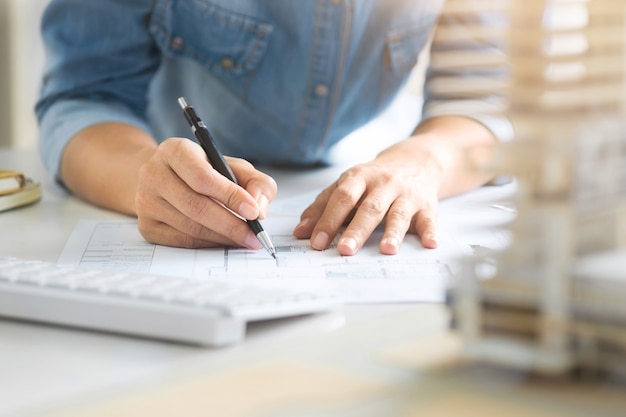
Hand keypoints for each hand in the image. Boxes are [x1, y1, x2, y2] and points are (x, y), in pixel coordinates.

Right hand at [135, 137, 276, 247]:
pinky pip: (182, 242)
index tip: (253, 212)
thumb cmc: (205, 172)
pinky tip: (223, 242)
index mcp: (175, 151)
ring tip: (244, 240)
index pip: (203, 177)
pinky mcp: (146, 225)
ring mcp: (145, 201)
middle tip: (254, 236)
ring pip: (190, 228)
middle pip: (196, 206)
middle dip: (231, 225)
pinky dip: (208, 245)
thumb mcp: (233, 167)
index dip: (230, 196)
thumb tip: (259, 208)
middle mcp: (154, 173)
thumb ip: (256, 182)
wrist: (164, 179)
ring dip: (222, 238)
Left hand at [293, 139, 440, 255]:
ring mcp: (407, 195)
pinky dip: (430, 232)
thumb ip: (323, 207)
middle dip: (357, 230)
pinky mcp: (428, 205)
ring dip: (393, 232)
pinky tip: (429, 244)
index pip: (342, 198)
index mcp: (360, 178)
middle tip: (345, 250)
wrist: (416, 160)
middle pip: (369, 208)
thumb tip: (300, 232)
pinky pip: (429, 219)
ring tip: (386, 250)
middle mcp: (384, 184)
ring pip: (399, 214)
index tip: (317, 242)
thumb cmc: (375, 179)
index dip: (329, 220)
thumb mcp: (347, 185)